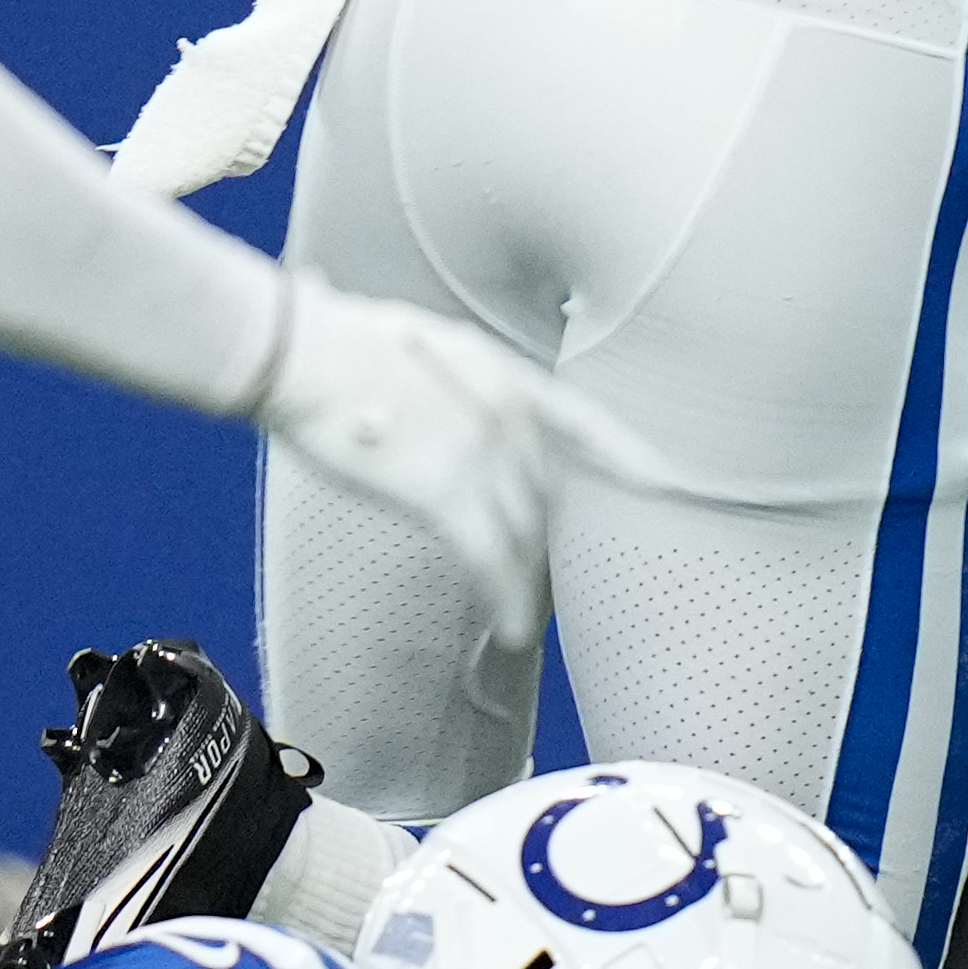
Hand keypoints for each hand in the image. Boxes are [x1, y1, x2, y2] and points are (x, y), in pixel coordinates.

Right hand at [256, 274, 663, 660]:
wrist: (304, 354)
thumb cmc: (341, 343)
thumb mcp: (422, 342)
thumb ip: (452, 383)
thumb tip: (442, 408)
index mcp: (502, 371)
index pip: (581, 420)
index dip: (625, 454)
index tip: (663, 481)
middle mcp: (507, 414)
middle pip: (547, 491)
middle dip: (552, 535)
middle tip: (553, 573)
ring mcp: (482, 454)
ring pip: (525, 533)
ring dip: (531, 578)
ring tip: (533, 612)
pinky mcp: (446, 495)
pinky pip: (490, 562)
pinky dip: (505, 599)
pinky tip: (514, 626)